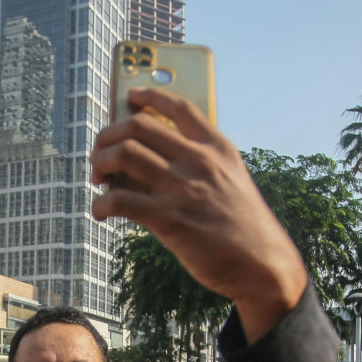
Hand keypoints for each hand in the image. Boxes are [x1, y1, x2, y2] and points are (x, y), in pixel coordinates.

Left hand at [89, 87, 306, 340]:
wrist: (264, 265)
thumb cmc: (244, 228)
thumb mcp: (233, 182)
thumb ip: (201, 166)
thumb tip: (150, 162)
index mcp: (217, 148)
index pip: (179, 107)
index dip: (149, 95)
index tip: (130, 97)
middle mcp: (199, 161)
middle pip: (138, 125)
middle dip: (109, 136)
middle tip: (100, 153)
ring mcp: (183, 188)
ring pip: (124, 153)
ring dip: (100, 163)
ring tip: (97, 179)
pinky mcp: (169, 219)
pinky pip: (119, 199)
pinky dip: (101, 204)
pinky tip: (100, 213)